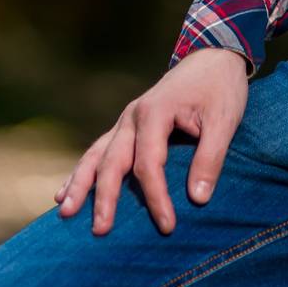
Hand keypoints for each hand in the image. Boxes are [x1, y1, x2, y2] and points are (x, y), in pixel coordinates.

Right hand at [52, 47, 249, 235]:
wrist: (213, 55)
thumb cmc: (220, 88)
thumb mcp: (224, 120)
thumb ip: (210, 158)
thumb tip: (197, 199)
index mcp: (156, 112)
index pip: (149, 164)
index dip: (156, 197)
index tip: (167, 226)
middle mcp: (133, 116)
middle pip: (112, 161)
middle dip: (104, 197)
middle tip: (101, 231)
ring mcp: (126, 120)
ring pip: (96, 155)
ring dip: (80, 184)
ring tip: (65, 212)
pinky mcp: (126, 125)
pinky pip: (98, 150)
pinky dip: (81, 172)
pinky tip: (64, 193)